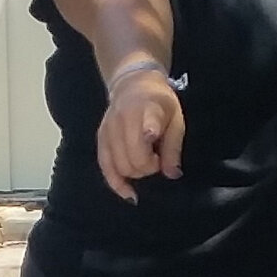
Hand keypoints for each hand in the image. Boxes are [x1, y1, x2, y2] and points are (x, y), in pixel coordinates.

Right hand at [97, 66, 183, 203]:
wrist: (133, 84)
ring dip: (136, 173)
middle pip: (133, 159)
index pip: (145, 126)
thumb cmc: (159, 102)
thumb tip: (172, 173)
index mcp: (146, 109)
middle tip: (157, 158)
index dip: (149, 135)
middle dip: (148, 168)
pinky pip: (105, 167)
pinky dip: (116, 183)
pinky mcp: (100, 138)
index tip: (154, 145)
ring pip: (120, 166)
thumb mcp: (176, 119)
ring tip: (145, 161)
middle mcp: (123, 119)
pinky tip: (128, 192)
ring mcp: (109, 129)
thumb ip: (174, 147)